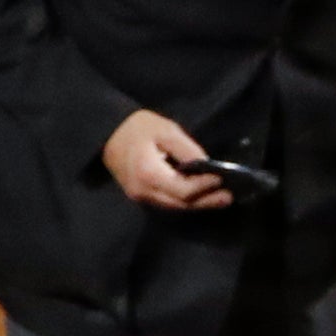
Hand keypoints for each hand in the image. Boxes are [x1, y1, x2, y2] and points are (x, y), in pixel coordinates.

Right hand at [104, 111, 231, 211]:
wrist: (107, 133)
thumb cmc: (137, 128)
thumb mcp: (165, 130)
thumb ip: (187, 149)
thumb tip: (208, 165)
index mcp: (148, 173)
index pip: (182, 189)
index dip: (203, 186)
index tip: (221, 178)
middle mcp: (144, 191)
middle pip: (180, 203)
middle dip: (206, 201)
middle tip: (228, 197)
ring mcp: (140, 196)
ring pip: (174, 206)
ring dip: (198, 204)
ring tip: (220, 199)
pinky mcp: (141, 196)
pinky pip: (167, 203)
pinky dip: (186, 201)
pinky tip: (200, 197)